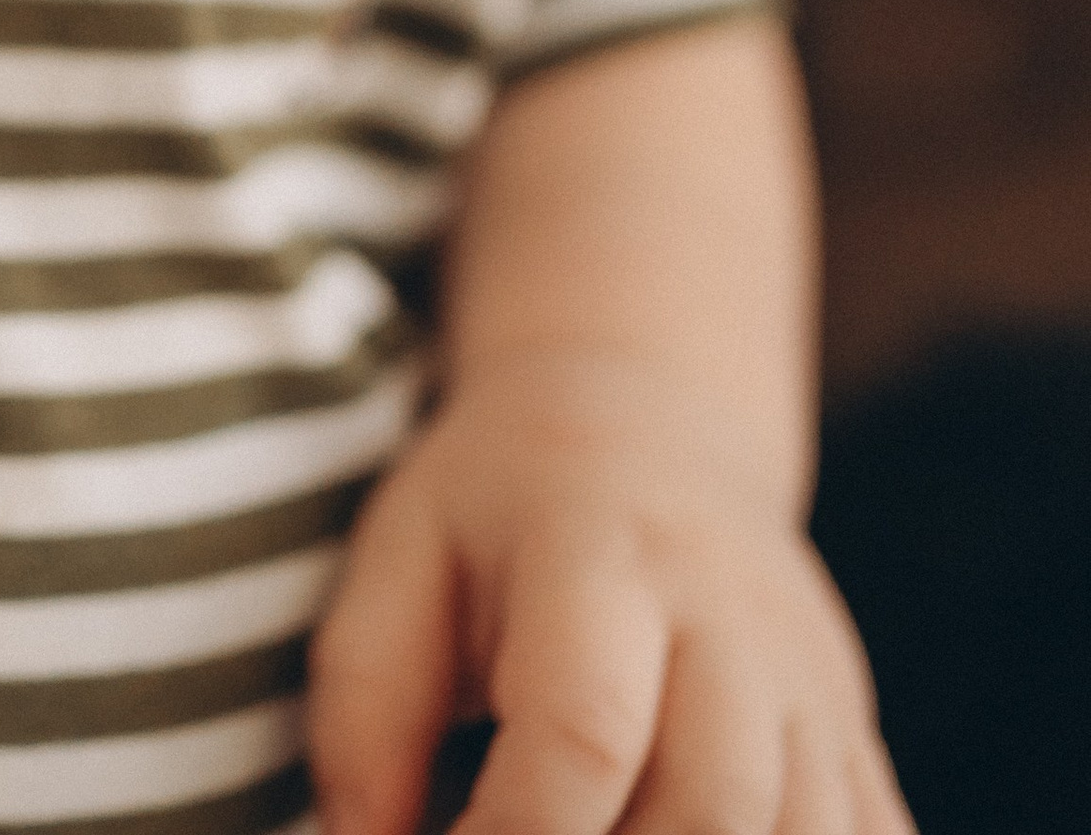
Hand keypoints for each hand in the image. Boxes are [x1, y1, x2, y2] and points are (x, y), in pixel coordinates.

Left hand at [308, 352, 909, 834]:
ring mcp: (810, 682)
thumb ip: (364, 712)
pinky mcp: (856, 736)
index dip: (514, 834)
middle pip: (714, 805)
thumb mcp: (400, 557)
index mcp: (600, 553)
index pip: (583, 727)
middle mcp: (729, 617)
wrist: (645, 426)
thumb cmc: (495, 510)